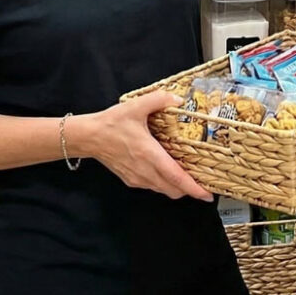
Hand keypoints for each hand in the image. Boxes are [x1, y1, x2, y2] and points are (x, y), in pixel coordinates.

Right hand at [82, 91, 213, 202]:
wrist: (89, 137)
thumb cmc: (111, 123)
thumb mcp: (136, 106)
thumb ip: (159, 100)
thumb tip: (178, 100)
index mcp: (149, 154)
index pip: (176, 177)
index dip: (194, 188)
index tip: (207, 195)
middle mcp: (145, 170)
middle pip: (174, 190)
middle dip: (190, 189)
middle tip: (203, 182)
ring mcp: (137, 178)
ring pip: (164, 190)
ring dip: (177, 187)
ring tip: (187, 176)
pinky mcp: (131, 180)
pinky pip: (153, 187)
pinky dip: (164, 184)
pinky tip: (167, 171)